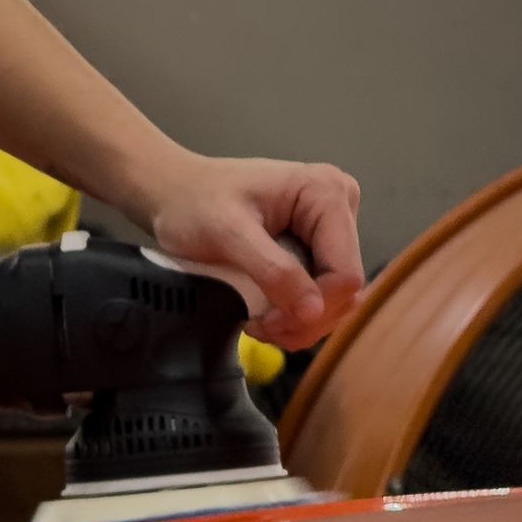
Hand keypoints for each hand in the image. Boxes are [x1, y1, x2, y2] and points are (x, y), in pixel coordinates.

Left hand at [146, 154, 364, 348]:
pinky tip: (265, 316)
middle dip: (303, 319)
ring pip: (334, 300)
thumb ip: (273, 270)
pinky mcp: (317, 248)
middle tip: (259, 327)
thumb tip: (313, 311)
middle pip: (344, 290)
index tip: (268, 324)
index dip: (313, 309)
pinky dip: (294, 316)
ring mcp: (330, 230)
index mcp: (327, 193)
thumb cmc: (194, 203)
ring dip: (298, 323)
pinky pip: (319, 296)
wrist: (176, 194)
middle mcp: (340, 207)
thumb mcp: (228, 234)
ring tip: (258, 323)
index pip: (345, 273)